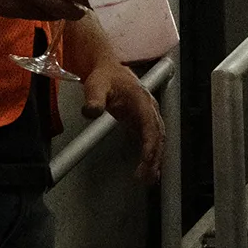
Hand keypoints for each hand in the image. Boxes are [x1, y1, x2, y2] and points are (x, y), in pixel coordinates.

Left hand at [81, 59, 165, 184]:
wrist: (108, 68)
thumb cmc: (104, 76)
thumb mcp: (96, 86)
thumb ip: (94, 99)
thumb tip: (90, 112)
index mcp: (141, 101)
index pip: (150, 126)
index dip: (150, 144)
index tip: (147, 160)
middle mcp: (149, 108)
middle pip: (157, 136)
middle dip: (154, 157)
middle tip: (146, 177)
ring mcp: (148, 115)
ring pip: (157, 139)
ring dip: (155, 158)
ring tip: (149, 178)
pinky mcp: (142, 120)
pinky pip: (151, 139)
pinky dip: (152, 154)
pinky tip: (149, 168)